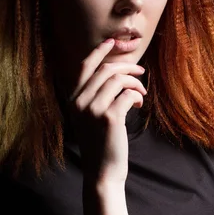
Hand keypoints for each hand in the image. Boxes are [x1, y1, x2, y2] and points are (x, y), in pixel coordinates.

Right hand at [68, 39, 146, 183]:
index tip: (114, 42)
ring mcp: (92, 109)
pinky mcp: (109, 117)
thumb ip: (95, 97)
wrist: (102, 172)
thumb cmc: (100, 144)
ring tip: (141, 93)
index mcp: (72, 100)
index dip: (100, 51)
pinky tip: (139, 104)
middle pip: (106, 70)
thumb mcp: (89, 118)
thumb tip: (117, 74)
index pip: (85, 66)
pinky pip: (128, 94)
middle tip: (140, 71)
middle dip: (127, 67)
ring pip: (118, 79)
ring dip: (134, 82)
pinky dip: (137, 95)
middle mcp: (78, 102)